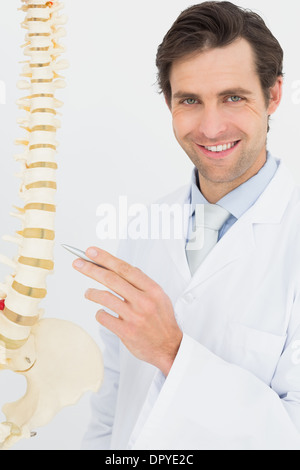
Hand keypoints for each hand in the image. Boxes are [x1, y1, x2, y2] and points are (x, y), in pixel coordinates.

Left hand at [72, 247, 182, 375]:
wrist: (170, 347)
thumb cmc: (162, 321)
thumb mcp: (159, 297)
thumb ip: (141, 283)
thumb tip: (120, 269)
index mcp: (152, 289)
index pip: (125, 268)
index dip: (106, 258)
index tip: (91, 252)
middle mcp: (143, 301)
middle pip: (112, 279)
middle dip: (91, 269)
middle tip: (78, 263)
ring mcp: (134, 316)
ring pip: (104, 297)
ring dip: (91, 293)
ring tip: (87, 292)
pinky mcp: (126, 332)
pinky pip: (104, 317)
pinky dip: (99, 313)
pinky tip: (101, 313)